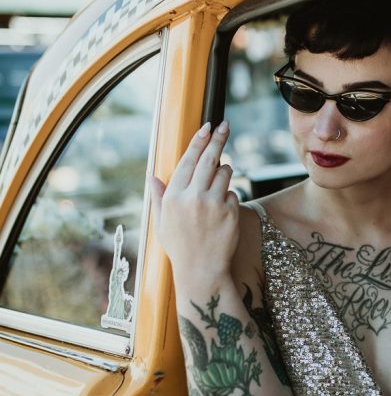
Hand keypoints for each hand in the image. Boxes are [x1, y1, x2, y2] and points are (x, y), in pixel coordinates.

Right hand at [149, 121, 238, 292]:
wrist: (201, 270)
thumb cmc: (180, 248)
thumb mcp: (161, 223)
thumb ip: (158, 198)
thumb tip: (152, 178)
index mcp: (173, 196)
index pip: (188, 160)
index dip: (198, 141)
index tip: (207, 127)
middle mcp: (192, 196)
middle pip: (209, 158)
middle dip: (218, 139)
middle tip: (225, 125)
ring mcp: (212, 203)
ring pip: (224, 173)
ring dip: (224, 172)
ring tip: (218, 184)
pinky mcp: (229, 211)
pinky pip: (233, 192)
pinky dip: (229, 196)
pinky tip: (222, 209)